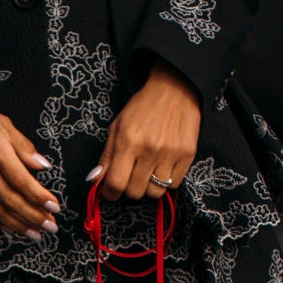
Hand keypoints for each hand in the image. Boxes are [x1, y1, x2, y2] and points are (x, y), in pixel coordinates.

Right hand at [0, 90, 60, 238]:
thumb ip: (22, 145)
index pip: (21, 180)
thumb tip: (42, 165)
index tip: (54, 206)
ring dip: (18, 225)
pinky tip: (10, 228)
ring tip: (35, 233)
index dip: (39, 196)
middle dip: (33, 216)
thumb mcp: (1, 122)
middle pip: (11, 199)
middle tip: (50, 226)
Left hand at [89, 60, 200, 200]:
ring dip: (149, 186)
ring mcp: (170, 153)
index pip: (116, 183)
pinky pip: (174, 184)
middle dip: (129, 188)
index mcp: (128, 141)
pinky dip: (167, 181)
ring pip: (155, 192)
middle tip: (131, 176)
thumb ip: (107, 155)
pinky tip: (163, 166)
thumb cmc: (143, 108)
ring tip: (148, 171)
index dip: (110, 193)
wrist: (175, 89)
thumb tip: (95, 179)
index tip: (111, 191)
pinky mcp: (187, 154)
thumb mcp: (118, 126)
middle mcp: (149, 150)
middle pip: (135, 192)